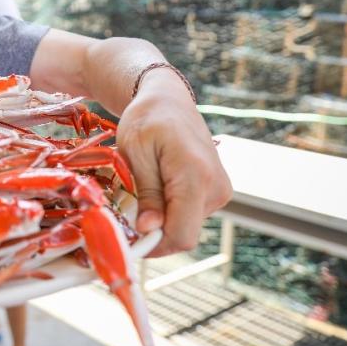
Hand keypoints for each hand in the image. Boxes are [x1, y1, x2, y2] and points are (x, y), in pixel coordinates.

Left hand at [115, 71, 231, 255]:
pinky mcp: (217, 191)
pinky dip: (169, 210)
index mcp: (195, 175)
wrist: (168, 100)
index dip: (153, 244)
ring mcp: (220, 190)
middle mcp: (216, 187)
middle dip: (153, 230)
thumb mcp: (135, 153)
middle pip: (183, 233)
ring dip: (160, 219)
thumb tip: (149, 229)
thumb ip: (146, 192)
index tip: (127, 238)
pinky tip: (155, 189)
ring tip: (141, 191)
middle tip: (126, 210)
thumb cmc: (146, 120)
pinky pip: (190, 214)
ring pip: (186, 225)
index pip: (181, 234)